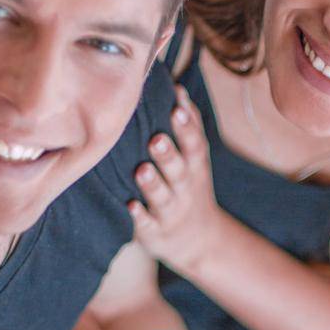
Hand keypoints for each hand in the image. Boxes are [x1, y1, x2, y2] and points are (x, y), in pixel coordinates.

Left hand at [127, 83, 221, 275]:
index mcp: (194, 168)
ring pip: (162, 197)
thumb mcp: (197, 159)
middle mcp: (185, 188)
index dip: (187, 128)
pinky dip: (140, 217)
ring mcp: (171, 211)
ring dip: (153, 184)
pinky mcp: (156, 232)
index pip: (194, 145)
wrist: (199, 241)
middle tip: (156, 139)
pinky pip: (148, 225)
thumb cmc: (189, 188)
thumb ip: (188, 126)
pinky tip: (130, 206)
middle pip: (179, 170)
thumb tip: (177, 88)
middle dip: (169, 154)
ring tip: (142, 170)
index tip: (177, 108)